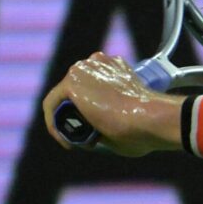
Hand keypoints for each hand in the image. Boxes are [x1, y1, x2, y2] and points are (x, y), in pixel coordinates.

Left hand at [42, 52, 180, 156]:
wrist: (151, 119)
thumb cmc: (148, 124)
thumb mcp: (129, 111)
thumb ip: (114, 113)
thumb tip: (100, 132)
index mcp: (116, 65)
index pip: (92, 84)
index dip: (89, 110)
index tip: (96, 131)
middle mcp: (98, 62)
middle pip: (76, 90)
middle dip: (76, 113)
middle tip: (86, 137)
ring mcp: (83, 70)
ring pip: (62, 98)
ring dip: (65, 119)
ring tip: (76, 142)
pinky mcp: (70, 85)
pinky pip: (51, 106)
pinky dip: (54, 125)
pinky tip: (67, 141)